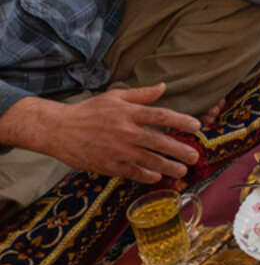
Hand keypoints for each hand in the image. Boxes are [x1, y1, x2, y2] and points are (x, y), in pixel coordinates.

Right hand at [46, 86, 201, 183]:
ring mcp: (118, 151)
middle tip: (195, 156)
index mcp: (129, 113)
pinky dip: (146, 176)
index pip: (162, 116)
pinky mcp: (108, 165)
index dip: (181, 120)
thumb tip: (163, 87)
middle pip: (160, 142)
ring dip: (168, 167)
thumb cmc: (88, 111)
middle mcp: (126, 132)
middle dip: (180, 150)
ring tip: (182, 171)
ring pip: (149, 161)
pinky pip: (132, 172)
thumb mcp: (115, 96)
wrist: (58, 129)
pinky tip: (157, 177)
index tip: (197, 126)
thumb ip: (141, 94)